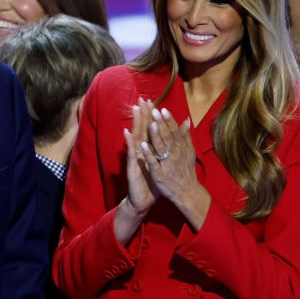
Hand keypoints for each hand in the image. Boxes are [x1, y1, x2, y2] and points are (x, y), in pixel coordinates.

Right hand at [122, 98, 159, 213]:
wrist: (143, 199)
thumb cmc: (152, 182)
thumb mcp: (161, 164)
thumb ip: (165, 151)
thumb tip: (171, 140)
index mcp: (148, 150)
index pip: (150, 129)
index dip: (151, 116)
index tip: (153, 101)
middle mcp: (140, 151)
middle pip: (142, 129)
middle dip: (142, 114)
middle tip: (142, 99)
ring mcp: (135, 158)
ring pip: (135, 137)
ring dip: (135, 123)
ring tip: (135, 110)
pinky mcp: (132, 166)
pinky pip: (131, 153)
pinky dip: (130, 143)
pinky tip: (127, 133)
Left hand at [137, 102, 209, 230]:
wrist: (186, 193)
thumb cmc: (185, 171)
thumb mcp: (188, 153)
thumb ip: (186, 136)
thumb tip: (186, 120)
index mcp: (180, 148)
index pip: (174, 131)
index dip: (169, 120)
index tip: (163, 109)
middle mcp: (175, 154)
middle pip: (168, 136)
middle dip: (161, 123)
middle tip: (154, 110)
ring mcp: (167, 164)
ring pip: (161, 148)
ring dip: (155, 136)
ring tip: (150, 124)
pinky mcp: (159, 174)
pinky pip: (153, 163)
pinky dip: (148, 154)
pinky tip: (142, 146)